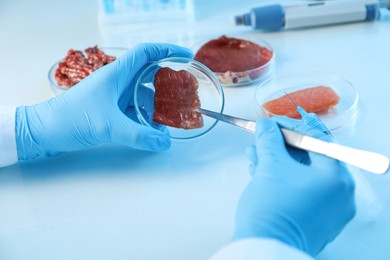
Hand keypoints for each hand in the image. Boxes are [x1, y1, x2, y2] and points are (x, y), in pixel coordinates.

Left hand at [16, 43, 192, 159]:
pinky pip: (134, 110)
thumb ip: (139, 135)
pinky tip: (150, 131)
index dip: (167, 50)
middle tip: (182, 95)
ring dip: (156, 107)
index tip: (186, 56)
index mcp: (116, 75)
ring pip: (142, 95)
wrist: (43, 131)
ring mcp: (113, 96)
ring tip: (167, 122)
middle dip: (166, 85)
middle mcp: (116, 82)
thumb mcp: (108, 126)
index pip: (146, 53)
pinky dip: (144, 118)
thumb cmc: (70, 119)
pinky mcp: (109, 110)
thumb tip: (164, 142)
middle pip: (148, 75)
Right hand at [233, 116, 355, 255]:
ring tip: (255, 155)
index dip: (291, 126)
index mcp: (336, 177)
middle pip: (310, 158)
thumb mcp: (270, 166)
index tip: (273, 122)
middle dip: (280, 146)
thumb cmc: (273, 210)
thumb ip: (270, 140)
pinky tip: (261, 171)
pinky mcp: (316, 219)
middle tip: (263, 137)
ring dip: (277, 161)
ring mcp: (329, 209)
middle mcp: (340, 193)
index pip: (316, 140)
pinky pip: (301, 190)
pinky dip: (283, 179)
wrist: (264, 249)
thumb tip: (267, 124)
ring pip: (303, 175)